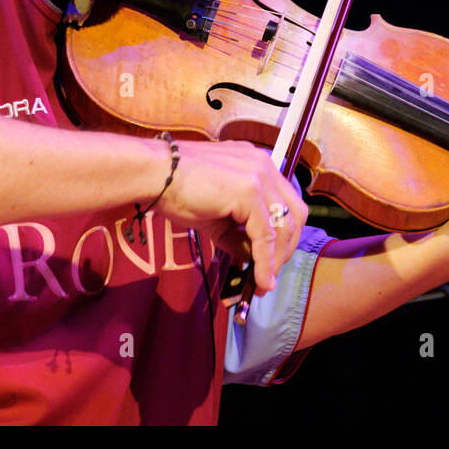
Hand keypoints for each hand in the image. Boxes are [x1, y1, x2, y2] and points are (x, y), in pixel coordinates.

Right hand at [156, 139, 307, 294]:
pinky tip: (259, 280)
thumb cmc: (176, 190)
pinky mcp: (249, 190)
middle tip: (271, 274)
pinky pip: (266, 235)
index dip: (284, 236)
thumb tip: (253, 260)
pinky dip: (265, 262)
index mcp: (258, 165)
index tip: (273, 262)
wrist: (153, 174)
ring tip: (263, 283)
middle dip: (287, 249)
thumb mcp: (216, 216)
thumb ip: (239, 235)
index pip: (286, 203)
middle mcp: (264, 165)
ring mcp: (258, 175)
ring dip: (277, 260)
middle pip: (296, 214)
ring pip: (284, 226)